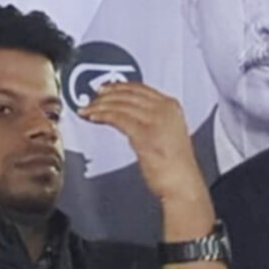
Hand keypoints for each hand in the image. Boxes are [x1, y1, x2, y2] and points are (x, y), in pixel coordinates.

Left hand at [78, 82, 205, 206]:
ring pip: (120, 105)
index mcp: (171, 106)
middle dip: (105, 96)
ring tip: (86, 110)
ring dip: (99, 106)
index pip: (140, 88)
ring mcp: (155, 121)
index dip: (118, 86)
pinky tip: (93, 118)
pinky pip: (118, 118)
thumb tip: (127, 112)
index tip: (105, 88)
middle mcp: (164, 110)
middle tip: (91, 99)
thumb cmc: (174, 163)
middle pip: (128, 94)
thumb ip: (151, 117)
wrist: (182, 181)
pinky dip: (102, 116)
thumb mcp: (166, 130)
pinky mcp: (145, 134)